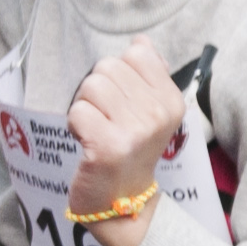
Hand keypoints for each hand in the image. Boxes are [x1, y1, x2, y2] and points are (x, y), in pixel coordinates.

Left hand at [63, 40, 186, 228]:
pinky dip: (75, 126)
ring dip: (85, 107)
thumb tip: (141, 42)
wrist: (124, 203)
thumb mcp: (150, 111)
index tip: (122, 101)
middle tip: (106, 119)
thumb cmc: (131, 150)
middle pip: (108, 67)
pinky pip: (77, 111)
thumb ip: (148, 73)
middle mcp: (157, 114)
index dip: (119, 73)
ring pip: (90, 86)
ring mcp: (134, 131)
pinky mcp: (107, 147)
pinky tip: (87, 143)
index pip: (136, 53)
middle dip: (97, 90)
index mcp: (171, 100)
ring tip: (97, 129)